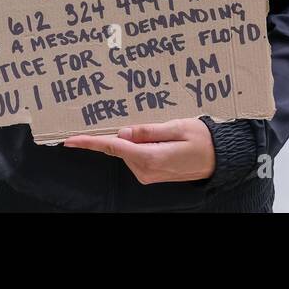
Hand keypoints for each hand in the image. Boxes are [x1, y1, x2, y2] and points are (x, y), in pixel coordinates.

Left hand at [64, 118, 215, 183]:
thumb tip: (123, 133)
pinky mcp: (151, 172)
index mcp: (150, 157)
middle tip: (125, 114)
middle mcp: (145, 170)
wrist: (219, 159)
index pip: (113, 147)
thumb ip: (148, 130)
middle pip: (119, 147)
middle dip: (116, 132)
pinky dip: (137, 144)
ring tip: (158, 127)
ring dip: (132, 138)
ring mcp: (148, 174)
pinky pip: (136, 155)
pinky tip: (155, 135)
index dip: (89, 142)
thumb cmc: (202, 140)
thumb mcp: (177, 127)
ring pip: (127, 151)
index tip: (70, 139)